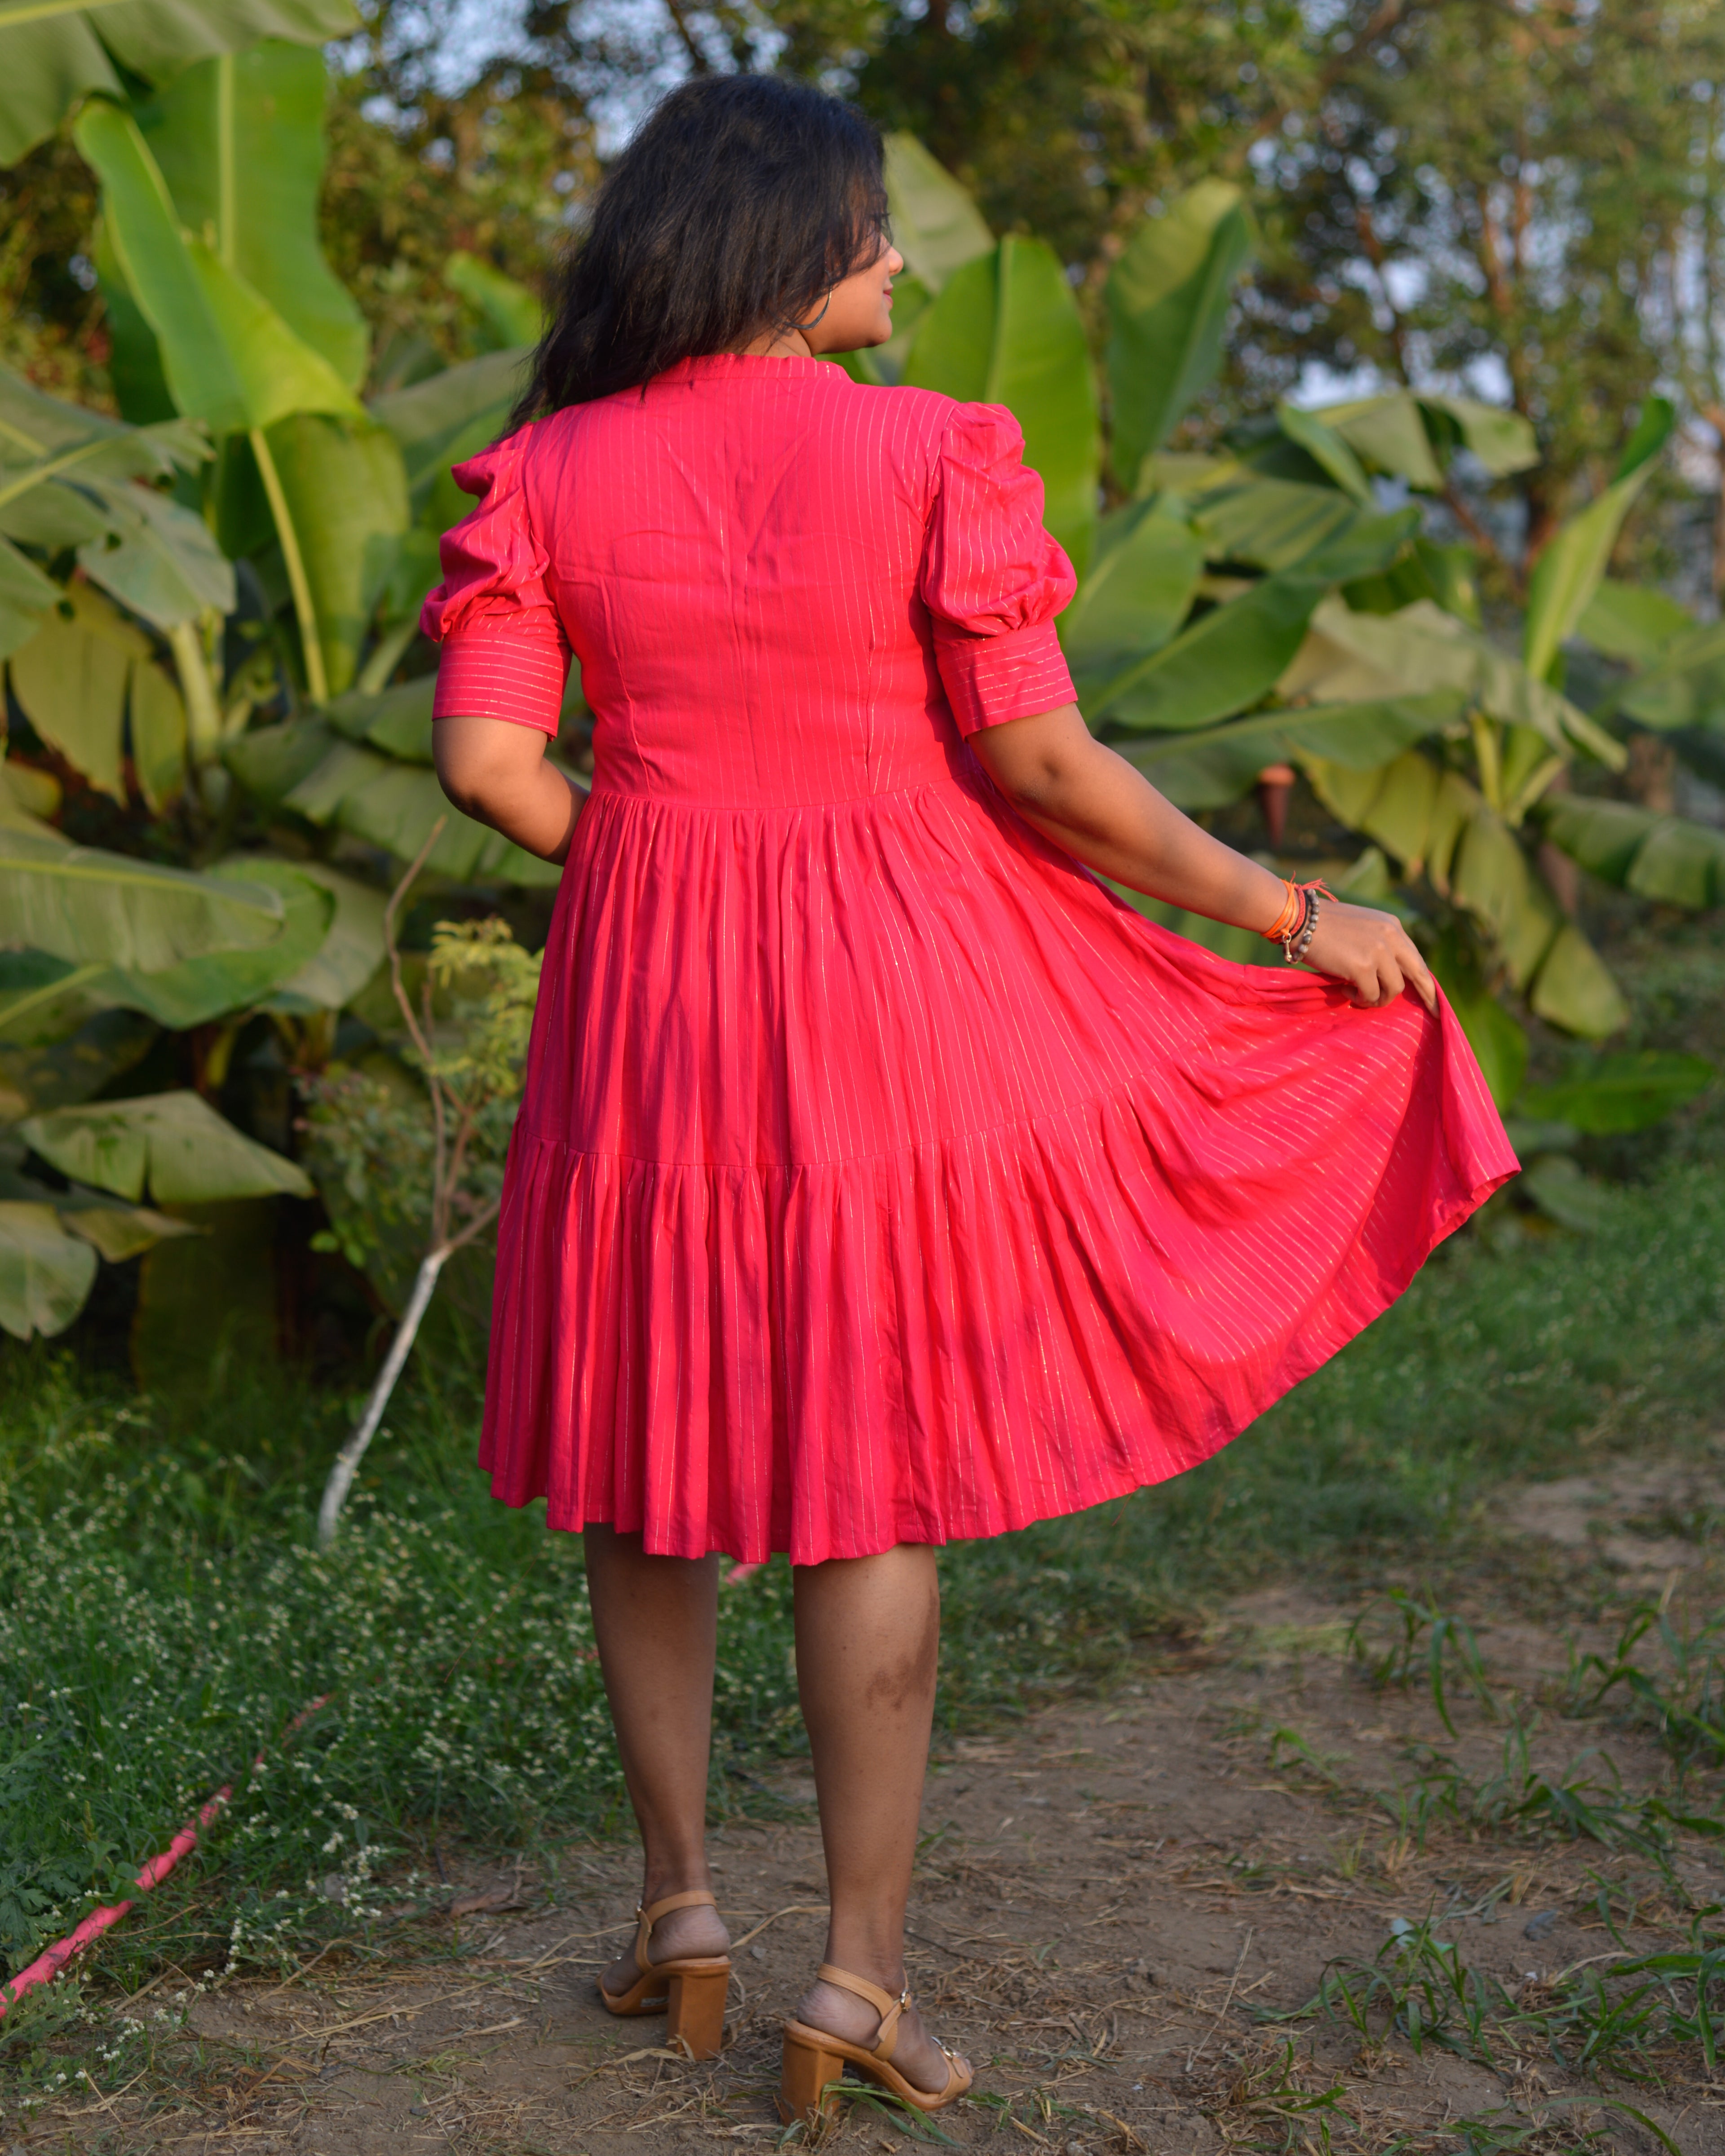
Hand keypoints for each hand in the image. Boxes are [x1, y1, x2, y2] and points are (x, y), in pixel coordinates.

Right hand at [1300, 897, 1437, 1013]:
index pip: (1416, 958)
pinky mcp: (1363, 967)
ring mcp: (1378, 951)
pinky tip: (1345, 991)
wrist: (1300, 919)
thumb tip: (1388, 975)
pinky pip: (1370, 995)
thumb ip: (1379, 945)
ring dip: (1377, 998)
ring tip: (1358, 995)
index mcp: (1392, 926)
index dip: (1426, 981)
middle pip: (1417, 974)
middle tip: (1432, 1012)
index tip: (1434, 999)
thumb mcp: (1362, 927)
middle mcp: (1391, 937)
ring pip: (1393, 989)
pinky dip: (1359, 998)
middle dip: (1427, 996)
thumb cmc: (1323, 925)